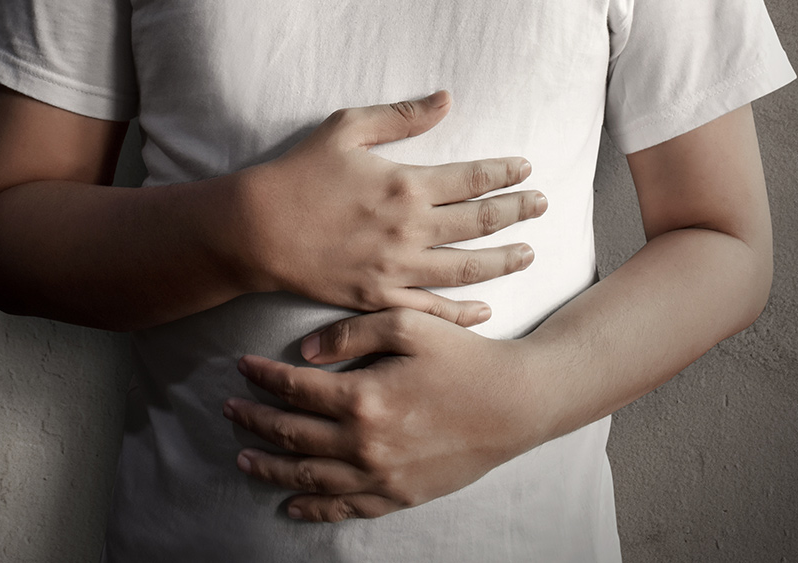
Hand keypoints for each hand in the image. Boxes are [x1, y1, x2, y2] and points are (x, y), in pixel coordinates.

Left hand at [222, 308, 538, 521]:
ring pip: (308, 476)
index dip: (262, 377)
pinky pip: (345, 508)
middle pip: (290, 434)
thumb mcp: (411, 326)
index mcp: (362, 397)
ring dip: (270, 467)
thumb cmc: (466, 359)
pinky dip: (312, 508)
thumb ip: (351, 332)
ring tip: (243, 457)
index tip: (242, 367)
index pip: (293, 388)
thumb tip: (303, 352)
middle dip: (253, 420)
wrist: (516, 404)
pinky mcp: (399, 495)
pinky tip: (291, 504)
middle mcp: (363, 443)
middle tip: (230, 409)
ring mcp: (380, 475)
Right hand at [240, 91, 545, 325]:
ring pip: (466, 269)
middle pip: (480, 223)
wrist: (256, 230)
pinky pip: (431, 310)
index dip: (505, 173)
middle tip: (542, 207)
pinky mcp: (378, 297)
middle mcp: (410, 229)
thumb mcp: (346, 129)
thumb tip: (446, 100)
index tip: (526, 170)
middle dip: (517, 212)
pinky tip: (484, 309)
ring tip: (529, 255)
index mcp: (406, 184)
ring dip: (503, 261)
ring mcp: (396, 268)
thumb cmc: (298, 175)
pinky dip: (461, 312)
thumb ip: (401, 117)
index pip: (473, 178)